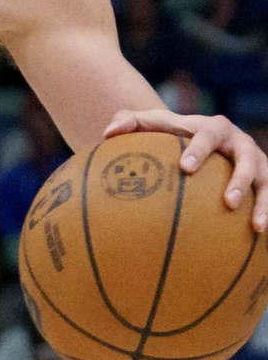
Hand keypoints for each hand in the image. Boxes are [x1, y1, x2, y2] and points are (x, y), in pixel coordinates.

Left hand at [104, 108, 267, 230]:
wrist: (199, 141)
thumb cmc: (169, 134)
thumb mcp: (151, 125)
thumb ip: (128, 122)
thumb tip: (107, 133)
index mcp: (211, 127)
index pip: (206, 135)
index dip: (199, 150)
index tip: (185, 168)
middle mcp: (239, 144)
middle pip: (247, 158)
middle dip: (240, 179)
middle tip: (228, 201)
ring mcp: (256, 162)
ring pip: (266, 180)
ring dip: (264, 202)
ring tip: (256, 225)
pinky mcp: (264, 181)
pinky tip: (261, 236)